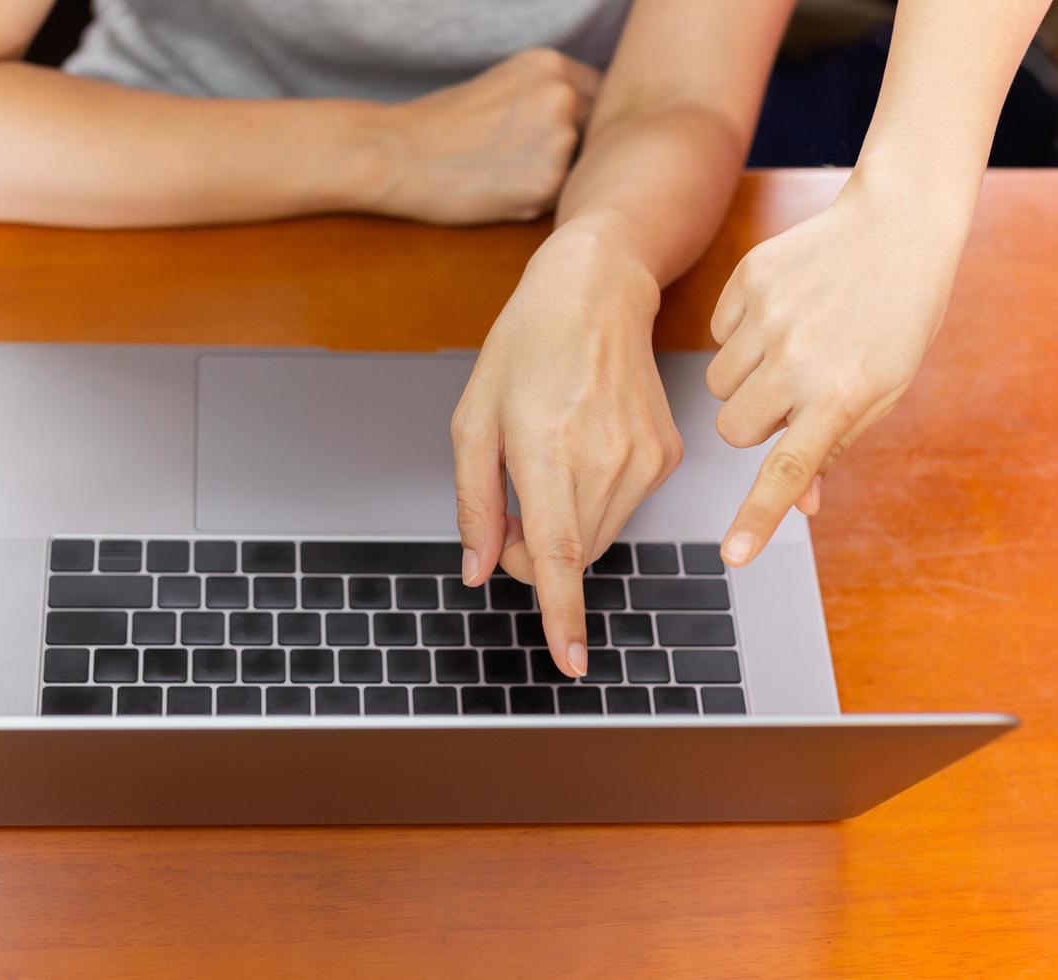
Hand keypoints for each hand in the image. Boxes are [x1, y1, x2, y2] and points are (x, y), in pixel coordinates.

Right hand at [375, 48, 599, 224]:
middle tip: (518, 161)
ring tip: (501, 174)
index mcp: (551, 65)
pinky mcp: (547, 184)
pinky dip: (532, 201)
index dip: (581, 121)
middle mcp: (563, 96)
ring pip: (576, 169)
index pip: (598, 96)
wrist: (397, 156)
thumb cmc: (440, 126)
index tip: (555, 137)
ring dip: (550, 177)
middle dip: (568, 151)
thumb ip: (548, 97)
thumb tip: (585, 124)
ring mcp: (559, 140)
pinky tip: (496, 192)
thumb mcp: (504, 87)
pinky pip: (556, 199)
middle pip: (593, 134)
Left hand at [452, 220, 680, 675]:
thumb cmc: (525, 349)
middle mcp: (604, 460)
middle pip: (569, 556)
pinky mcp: (666, 457)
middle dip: (530, 553)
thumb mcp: (472, 422)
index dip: (560, 612)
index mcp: (547, 451)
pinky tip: (580, 449)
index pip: (555, 553)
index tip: (570, 662)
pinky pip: (622, 510)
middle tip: (508, 506)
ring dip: (563, 530)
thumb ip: (473, 505)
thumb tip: (479, 571)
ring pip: (597, 539)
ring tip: (544, 467)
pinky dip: (593, 502)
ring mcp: (644, 460)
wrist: (596, 295)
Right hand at [706, 175, 965, 565]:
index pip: (789, 471)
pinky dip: (739, 332)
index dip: (758, 516)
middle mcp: (800, 360)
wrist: (897, 225)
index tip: (732, 555)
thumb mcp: (884, 388)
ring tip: (791, 344)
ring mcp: (769, 319)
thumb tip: (806, 505)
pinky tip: (781, 310)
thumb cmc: (896, 316)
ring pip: (717, 382)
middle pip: (732, 427)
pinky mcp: (747, 283)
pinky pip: (716, 332)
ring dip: (745, 376)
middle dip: (751, 419)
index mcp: (842, 395)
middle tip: (791, 393)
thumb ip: (836, 445)